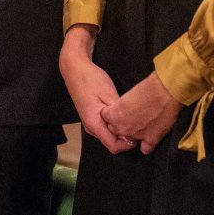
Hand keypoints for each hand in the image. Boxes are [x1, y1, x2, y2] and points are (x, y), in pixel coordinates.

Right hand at [59, 25, 129, 154]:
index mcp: (94, 124)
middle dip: (127, 136)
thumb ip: (119, 114)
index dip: (128, 143)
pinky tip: (123, 112)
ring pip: (110, 135)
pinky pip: (107, 127)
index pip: (113, 146)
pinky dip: (116, 123)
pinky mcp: (93, 117)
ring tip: (131, 116)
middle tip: (138, 122)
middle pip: (113, 143)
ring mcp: (91, 123)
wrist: (75, 68)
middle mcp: (91, 127)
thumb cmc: (90, 79)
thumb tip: (132, 127)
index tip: (138, 132)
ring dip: (122, 129)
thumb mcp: (109, 94)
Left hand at [100, 71, 182, 155]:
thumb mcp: (126, 95)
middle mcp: (123, 128)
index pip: (105, 118)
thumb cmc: (147, 90)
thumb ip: (120, 107)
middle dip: (121, 124)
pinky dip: (147, 144)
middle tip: (130, 116)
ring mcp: (137, 135)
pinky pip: (145, 149)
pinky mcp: (151, 139)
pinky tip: (148, 138)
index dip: (112, 113)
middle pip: (115, 130)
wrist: (165, 93)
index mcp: (114, 116)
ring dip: (133, 134)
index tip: (118, 110)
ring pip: (129, 140)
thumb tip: (122, 110)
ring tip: (140, 124)